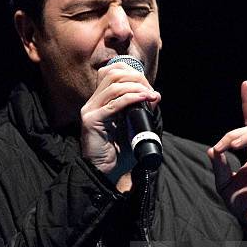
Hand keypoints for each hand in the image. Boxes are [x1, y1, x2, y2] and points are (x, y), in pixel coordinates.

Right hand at [81, 62, 160, 184]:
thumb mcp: (133, 128)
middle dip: (135, 78)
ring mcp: (90, 110)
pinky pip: (114, 104)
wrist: (105, 173)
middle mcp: (93, 103)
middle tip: (150, 90)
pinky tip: (144, 99)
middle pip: (113, 74)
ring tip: (149, 95)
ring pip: (113, 86)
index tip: (149, 86)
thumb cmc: (119, 154)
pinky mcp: (92, 120)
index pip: (112, 73)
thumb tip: (155, 95)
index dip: (132, 73)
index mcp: (101, 102)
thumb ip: (141, 112)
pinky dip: (132, 98)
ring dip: (136, 87)